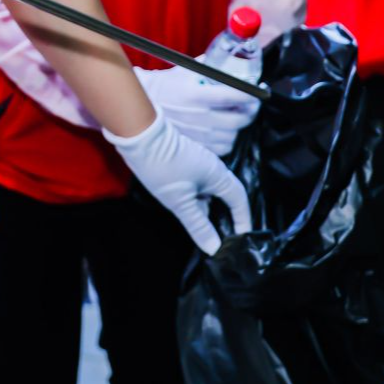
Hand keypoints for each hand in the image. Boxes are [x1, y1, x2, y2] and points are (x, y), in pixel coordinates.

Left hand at [105, 113, 251, 253]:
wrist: (139, 136)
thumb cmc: (163, 167)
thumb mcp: (180, 201)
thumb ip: (198, 225)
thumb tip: (214, 247)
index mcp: (218, 175)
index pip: (239, 200)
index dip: (243, 219)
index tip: (244, 237)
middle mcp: (212, 169)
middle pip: (226, 197)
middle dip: (226, 219)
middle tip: (224, 241)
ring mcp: (198, 167)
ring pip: (209, 194)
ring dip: (209, 212)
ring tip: (206, 234)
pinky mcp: (185, 167)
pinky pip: (197, 189)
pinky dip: (197, 204)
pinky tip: (190, 216)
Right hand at [134, 63, 259, 155]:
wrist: (141, 106)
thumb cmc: (165, 86)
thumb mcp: (187, 70)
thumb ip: (211, 67)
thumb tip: (233, 61)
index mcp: (197, 94)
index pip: (236, 96)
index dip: (253, 94)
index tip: (259, 90)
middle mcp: (199, 116)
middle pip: (239, 119)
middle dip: (250, 111)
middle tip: (251, 105)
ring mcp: (197, 135)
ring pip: (233, 136)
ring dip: (239, 127)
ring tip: (236, 118)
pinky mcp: (194, 147)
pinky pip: (222, 149)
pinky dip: (227, 141)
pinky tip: (224, 132)